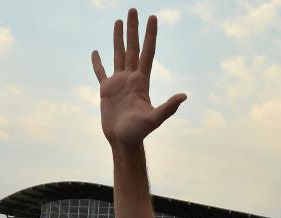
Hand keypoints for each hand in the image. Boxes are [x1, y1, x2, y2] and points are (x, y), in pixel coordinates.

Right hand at [92, 8, 186, 147]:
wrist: (124, 142)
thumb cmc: (139, 132)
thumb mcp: (154, 119)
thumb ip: (168, 107)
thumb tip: (184, 96)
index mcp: (142, 81)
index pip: (147, 53)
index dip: (150, 35)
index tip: (153, 18)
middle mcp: (131, 78)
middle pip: (133, 48)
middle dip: (133, 29)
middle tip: (133, 10)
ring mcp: (118, 83)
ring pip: (118, 54)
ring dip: (118, 38)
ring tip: (118, 21)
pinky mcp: (106, 91)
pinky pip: (101, 72)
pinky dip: (97, 62)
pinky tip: (96, 51)